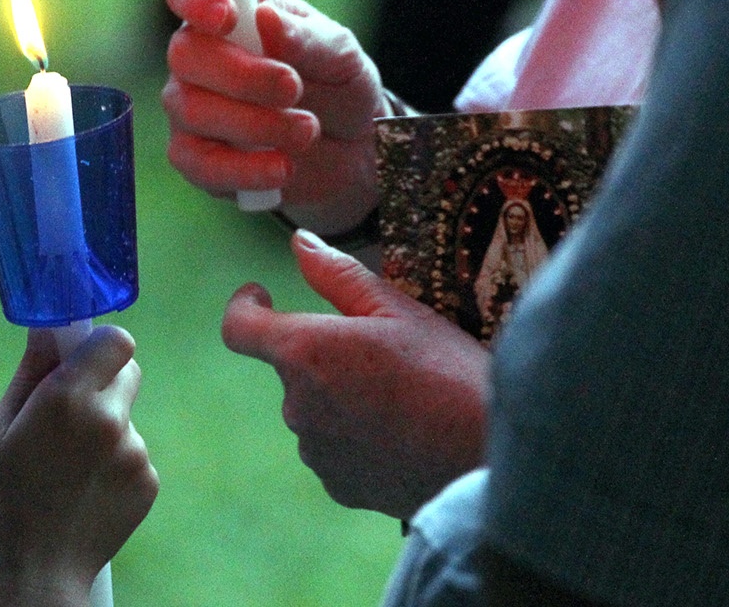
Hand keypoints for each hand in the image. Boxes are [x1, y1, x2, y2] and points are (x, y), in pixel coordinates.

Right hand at [0, 327, 157, 606]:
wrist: (32, 577)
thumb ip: (29, 373)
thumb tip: (46, 327)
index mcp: (67, 397)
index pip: (115, 338)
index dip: (98, 345)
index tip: (79, 358)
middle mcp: (109, 419)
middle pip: (127, 370)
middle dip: (101, 381)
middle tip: (69, 412)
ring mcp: (134, 453)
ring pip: (126, 417)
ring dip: (104, 428)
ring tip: (66, 469)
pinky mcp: (147, 482)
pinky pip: (133, 454)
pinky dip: (113, 464)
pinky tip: (82, 491)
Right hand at [163, 0, 385, 234]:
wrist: (353, 150)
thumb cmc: (339, 85)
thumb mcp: (340, 54)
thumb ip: (305, 37)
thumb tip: (265, 18)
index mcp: (230, 13)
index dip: (198, 0)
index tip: (230, 16)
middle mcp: (200, 56)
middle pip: (184, 54)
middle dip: (242, 74)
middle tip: (293, 87)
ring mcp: (191, 108)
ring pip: (192, 110)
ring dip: (257, 123)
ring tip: (308, 130)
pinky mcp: (197, 159)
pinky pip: (200, 164)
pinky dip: (245, 168)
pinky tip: (283, 167)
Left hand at [223, 231, 488, 518]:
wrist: (489, 460)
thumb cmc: (450, 375)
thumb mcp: (400, 310)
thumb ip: (338, 275)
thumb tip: (299, 244)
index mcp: (306, 352)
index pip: (239, 328)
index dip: (246, 307)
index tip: (263, 297)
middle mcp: (298, 405)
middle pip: (294, 369)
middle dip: (326, 356)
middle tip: (387, 356)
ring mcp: (316, 451)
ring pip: (316, 410)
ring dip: (343, 398)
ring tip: (404, 399)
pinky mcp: (338, 486)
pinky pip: (335, 449)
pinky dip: (357, 437)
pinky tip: (404, 434)